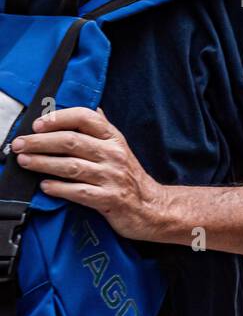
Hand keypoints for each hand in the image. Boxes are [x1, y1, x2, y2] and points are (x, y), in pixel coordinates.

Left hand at [10, 107, 169, 240]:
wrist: (151, 207)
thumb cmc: (129, 177)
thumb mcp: (121, 148)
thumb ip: (104, 130)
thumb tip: (94, 108)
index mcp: (114, 139)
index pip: (86, 117)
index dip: (59, 118)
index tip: (37, 124)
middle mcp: (114, 155)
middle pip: (71, 141)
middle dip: (40, 142)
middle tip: (19, 145)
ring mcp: (112, 177)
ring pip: (71, 166)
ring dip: (43, 163)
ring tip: (24, 161)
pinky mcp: (109, 199)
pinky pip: (78, 192)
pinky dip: (58, 188)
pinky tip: (45, 186)